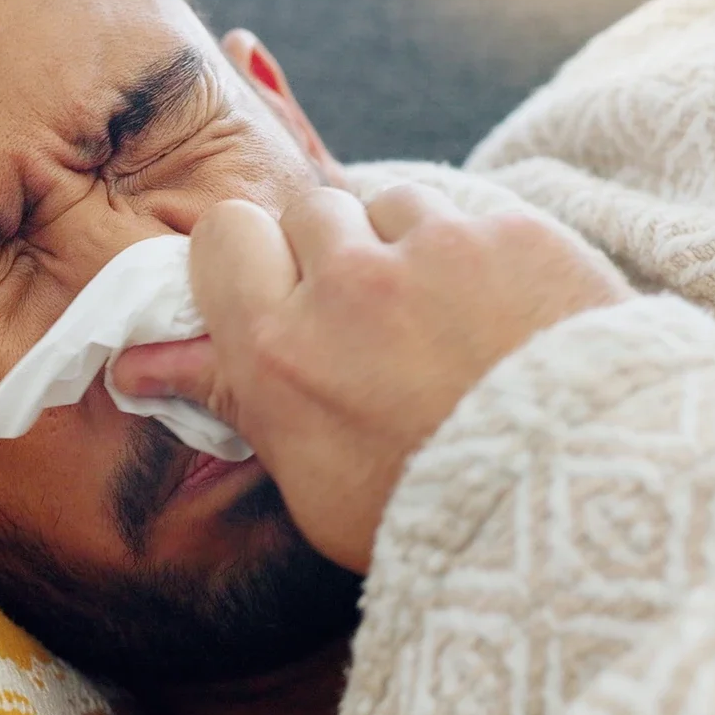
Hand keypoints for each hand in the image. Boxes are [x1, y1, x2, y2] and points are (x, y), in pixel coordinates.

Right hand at [111, 185, 629, 572]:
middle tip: (370, 311)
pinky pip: (476, 215)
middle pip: (309, 207)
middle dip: (332, 245)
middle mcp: (345, 285)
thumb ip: (232, 398)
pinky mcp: (515, 232)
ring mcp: (436, 250)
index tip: (277, 288)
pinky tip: (507, 316)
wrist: (580, 506)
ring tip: (448, 320)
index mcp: (277, 351)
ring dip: (410, 245)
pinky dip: (485, 254)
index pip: (224, 234)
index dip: (251, 256)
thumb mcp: (309, 478)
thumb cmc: (430, 512)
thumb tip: (134, 369)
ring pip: (393, 203)